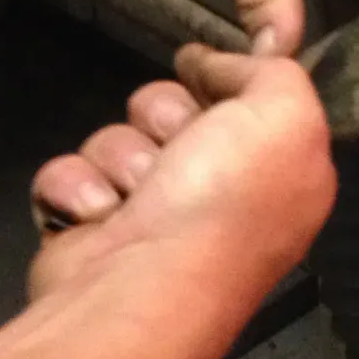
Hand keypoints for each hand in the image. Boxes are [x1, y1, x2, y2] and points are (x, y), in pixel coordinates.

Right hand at [27, 47, 335, 304]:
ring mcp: (155, 217)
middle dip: (167, 117)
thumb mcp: (287, 115)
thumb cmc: (223, 204)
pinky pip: (71, 172)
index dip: (224, 79)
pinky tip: (99, 216)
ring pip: (120, 137)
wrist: (135, 294)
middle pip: (178, 110)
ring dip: (121, 156)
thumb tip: (228, 64)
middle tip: (177, 148)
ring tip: (138, 193)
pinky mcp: (93, 231)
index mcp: (281, 173)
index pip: (250, 102)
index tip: (203, 68)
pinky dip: (76, 188)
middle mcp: (223, 195)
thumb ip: (275, 72)